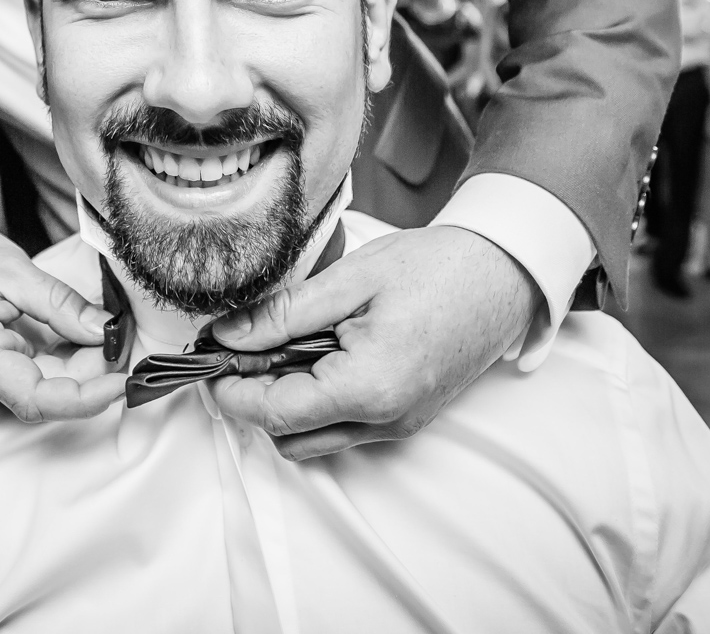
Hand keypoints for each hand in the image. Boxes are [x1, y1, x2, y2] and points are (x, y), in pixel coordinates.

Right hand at [0, 216, 126, 421]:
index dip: (86, 399)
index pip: (36, 399)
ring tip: (101, 331)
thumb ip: (59, 303)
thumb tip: (103, 331)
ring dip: (77, 366)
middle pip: (44, 395)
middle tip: (120, 336)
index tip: (123, 379)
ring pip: (40, 388)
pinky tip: (77, 334)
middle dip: (90, 372)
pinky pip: (29, 377)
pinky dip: (60, 360)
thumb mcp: (11, 268)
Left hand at [205, 226, 537, 459]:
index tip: (204, 359)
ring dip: (283, 403)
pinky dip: (316, 401)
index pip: (272, 412)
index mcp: (368, 388)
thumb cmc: (437, 269)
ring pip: (313, 439)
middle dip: (251, 398)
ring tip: (279, 346)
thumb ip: (282, 315)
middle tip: (238, 346)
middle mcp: (385, 421)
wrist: (504, 275)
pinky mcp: (407, 418)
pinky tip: (315, 353)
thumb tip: (225, 336)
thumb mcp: (349, 281)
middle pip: (286, 436)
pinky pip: (343, 427)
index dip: (228, 389)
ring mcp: (399, 425)